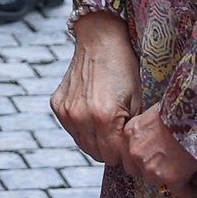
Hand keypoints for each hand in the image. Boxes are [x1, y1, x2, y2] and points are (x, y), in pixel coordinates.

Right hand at [51, 12, 140, 167]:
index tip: (131, 145)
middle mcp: (80, 116)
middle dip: (111, 150)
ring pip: (83, 145)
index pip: (113, 157)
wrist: (100, 40)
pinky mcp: (57, 104)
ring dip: (96, 140)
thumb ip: (134, 132)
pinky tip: (92, 112)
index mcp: (104, 117)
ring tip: (107, 123)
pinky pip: (71, 129)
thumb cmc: (125, 68)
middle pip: (97, 154)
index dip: (125, 154)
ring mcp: (65, 110)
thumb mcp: (139, 101)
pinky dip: (82, 127)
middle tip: (120, 134)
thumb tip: (136, 155)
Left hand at [123, 106, 196, 197]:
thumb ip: (146, 130)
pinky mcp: (172, 179)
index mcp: (129, 134)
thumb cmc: (177, 111)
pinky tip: (194, 187)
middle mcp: (135, 153)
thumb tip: (154, 139)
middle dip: (154, 171)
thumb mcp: (152, 115)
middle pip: (141, 172)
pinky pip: (181, 193)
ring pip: (160, 183)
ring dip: (171, 180)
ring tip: (184, 173)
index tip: (153, 159)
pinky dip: (188, 191)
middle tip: (169, 166)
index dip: (141, 159)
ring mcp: (151, 168)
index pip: (128, 156)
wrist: (193, 116)